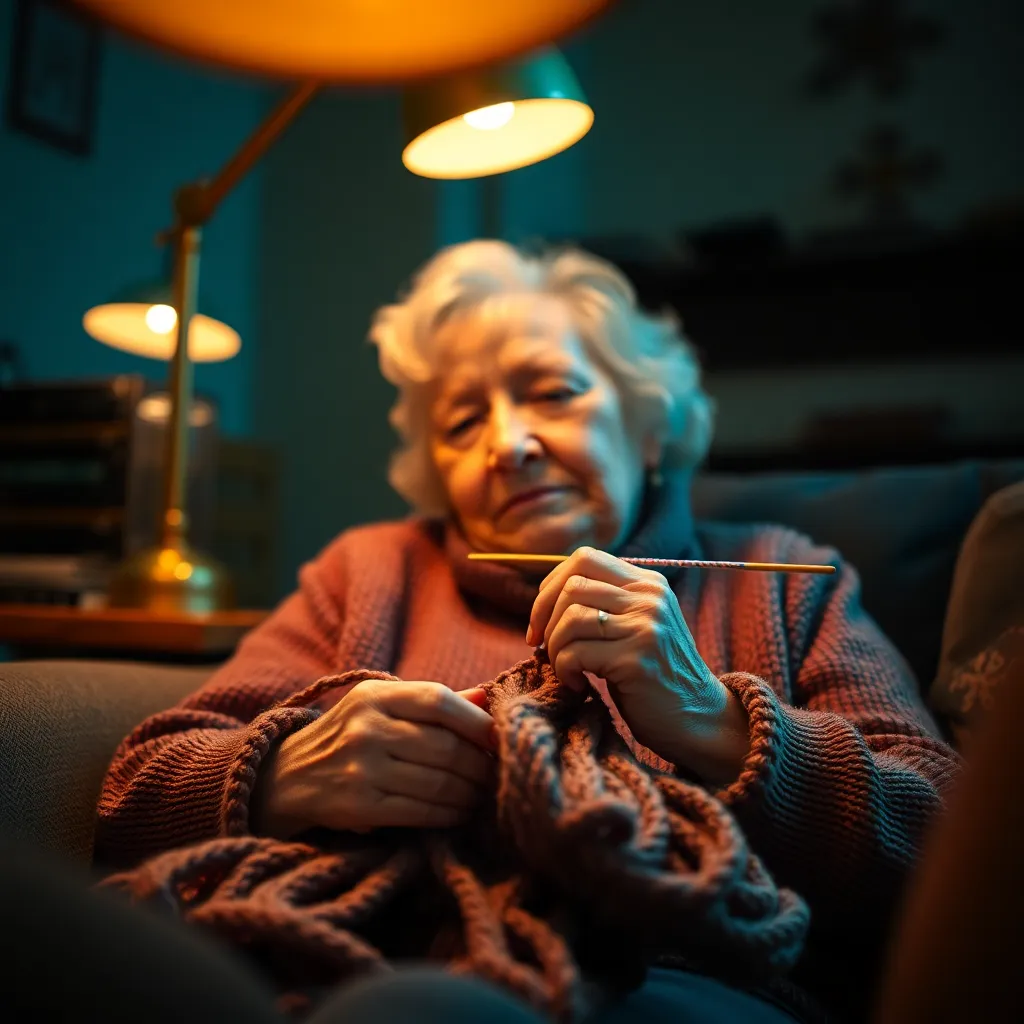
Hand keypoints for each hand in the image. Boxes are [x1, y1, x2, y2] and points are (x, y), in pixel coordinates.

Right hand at [254, 680, 496, 837]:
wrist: (286, 776)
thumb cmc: (350, 735)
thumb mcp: (382, 705)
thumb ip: (433, 702)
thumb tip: (489, 697)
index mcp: (376, 694)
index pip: (440, 700)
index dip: (478, 722)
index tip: (501, 738)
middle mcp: (366, 727)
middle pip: (446, 746)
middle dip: (481, 765)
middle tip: (499, 773)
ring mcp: (361, 768)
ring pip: (439, 782)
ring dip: (471, 794)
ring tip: (483, 795)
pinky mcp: (359, 806)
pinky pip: (421, 812)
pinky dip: (449, 815)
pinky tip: (459, 813)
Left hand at [526, 547, 748, 784]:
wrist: (699, 719)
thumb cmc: (654, 677)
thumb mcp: (635, 627)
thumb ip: (604, 604)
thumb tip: (544, 597)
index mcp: (648, 584)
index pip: (584, 559)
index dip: (550, 587)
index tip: (541, 621)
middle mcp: (650, 598)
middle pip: (572, 586)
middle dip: (544, 618)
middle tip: (543, 647)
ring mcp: (646, 627)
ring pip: (570, 619)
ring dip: (554, 649)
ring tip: (566, 670)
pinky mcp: (636, 660)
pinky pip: (575, 653)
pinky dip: (565, 671)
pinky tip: (579, 686)